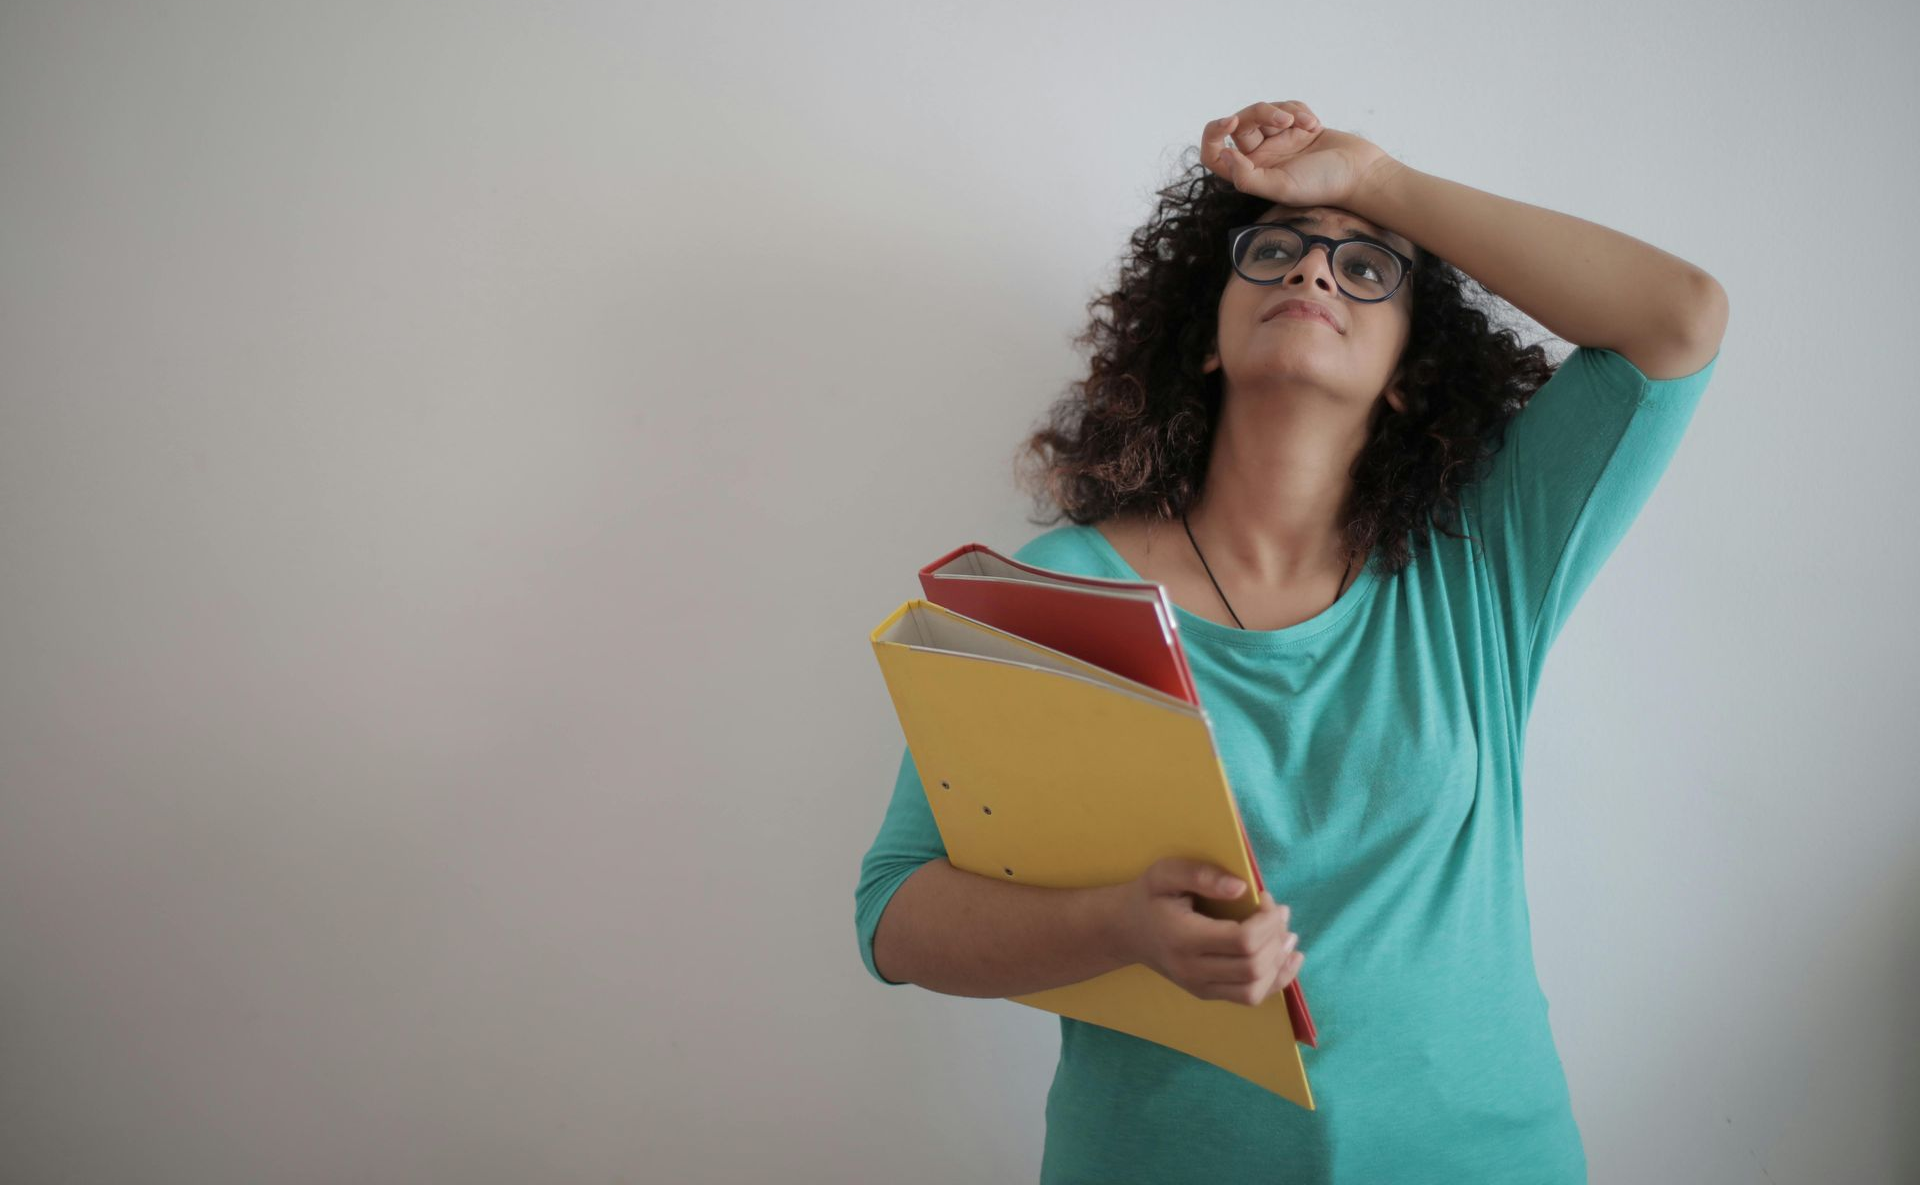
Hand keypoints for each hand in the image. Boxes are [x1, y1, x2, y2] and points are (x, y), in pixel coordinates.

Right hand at [1116, 857, 1304, 1006]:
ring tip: (1287, 934)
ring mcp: (1199, 987)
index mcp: (1183, 939)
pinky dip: (1276, 980)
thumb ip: (1202, 875)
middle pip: (1253, 967)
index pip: (1242, 942)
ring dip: (1280, 962)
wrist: (1126, 931)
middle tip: (1280, 912)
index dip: (1266, 921)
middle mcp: (1192, 970)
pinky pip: (1249, 997)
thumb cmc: (1149, 897)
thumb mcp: (1166, 873)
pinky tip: (1288, 959)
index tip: (1266, 898)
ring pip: (1255, 989)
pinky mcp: (1207, 993)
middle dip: (1276, 938)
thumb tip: (1243, 889)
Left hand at [1202, 100, 1393, 210]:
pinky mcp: (1297, 126)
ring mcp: (1279, 140)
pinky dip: (1301, 110)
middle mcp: (1260, 157)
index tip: (1230, 122)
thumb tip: (1221, 154)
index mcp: (1250, 173)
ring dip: (1286, 110)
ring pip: (1265, 111)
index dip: (1213, 134)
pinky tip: (1316, 125)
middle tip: (1285, 120)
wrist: (1360, 172)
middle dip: (1262, 113)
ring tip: (1310, 125)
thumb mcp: (1280, 186)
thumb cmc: (1322, 185)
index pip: (1213, 153)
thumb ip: (1246, 177)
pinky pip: (1287, 106)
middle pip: (1242, 123)